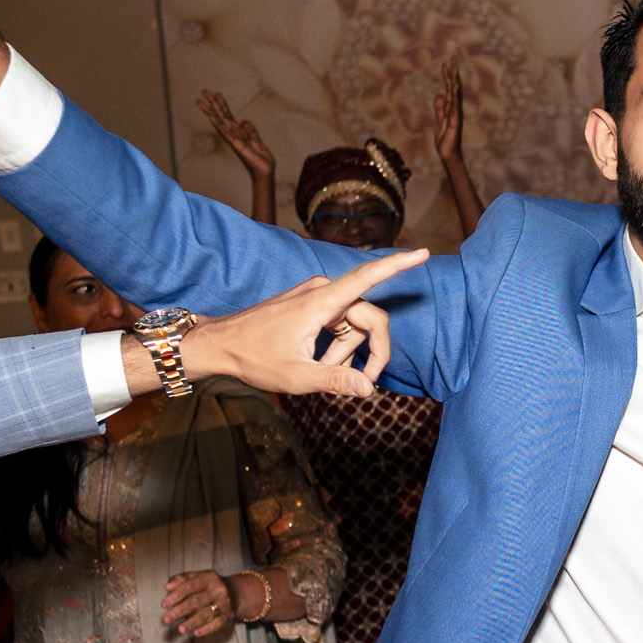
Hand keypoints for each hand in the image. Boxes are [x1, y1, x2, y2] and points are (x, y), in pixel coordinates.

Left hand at [162, 571, 240, 639]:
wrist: (235, 593)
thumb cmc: (208, 586)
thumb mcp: (196, 577)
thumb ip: (181, 580)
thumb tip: (167, 586)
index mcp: (208, 578)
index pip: (190, 586)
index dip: (176, 596)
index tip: (164, 604)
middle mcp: (218, 590)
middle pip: (197, 601)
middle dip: (180, 611)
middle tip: (166, 619)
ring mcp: (225, 603)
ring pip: (207, 614)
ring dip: (193, 622)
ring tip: (180, 629)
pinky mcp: (229, 616)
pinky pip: (218, 623)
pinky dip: (207, 629)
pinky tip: (196, 633)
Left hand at [176, 251, 428, 397]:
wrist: (219, 345)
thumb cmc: (252, 357)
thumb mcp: (296, 376)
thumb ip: (336, 381)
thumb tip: (369, 389)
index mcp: (320, 302)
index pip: (367, 278)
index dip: (397, 266)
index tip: (423, 253)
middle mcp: (321, 291)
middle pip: (370, 317)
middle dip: (373, 350)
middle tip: (365, 383)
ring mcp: (315, 296)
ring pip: (355, 323)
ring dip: (349, 351)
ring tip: (325, 372)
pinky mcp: (310, 304)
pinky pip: (340, 322)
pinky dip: (338, 345)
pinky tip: (321, 363)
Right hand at [198, 90, 273, 179]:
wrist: (265, 172)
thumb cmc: (261, 160)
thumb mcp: (257, 141)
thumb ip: (250, 131)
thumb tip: (243, 121)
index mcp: (239, 132)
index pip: (228, 115)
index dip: (223, 104)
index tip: (216, 93)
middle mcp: (233, 134)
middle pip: (221, 115)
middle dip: (212, 103)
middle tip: (203, 90)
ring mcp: (233, 139)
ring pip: (219, 121)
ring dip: (209, 111)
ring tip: (200, 101)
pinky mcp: (236, 144)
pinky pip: (225, 132)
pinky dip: (218, 124)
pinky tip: (211, 117)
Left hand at [432, 58, 465, 162]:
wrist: (448, 154)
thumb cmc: (445, 138)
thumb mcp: (439, 120)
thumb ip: (439, 108)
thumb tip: (439, 94)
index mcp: (451, 107)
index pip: (449, 88)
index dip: (447, 75)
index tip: (445, 62)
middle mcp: (455, 108)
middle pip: (455, 87)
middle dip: (454, 72)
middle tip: (453, 56)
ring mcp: (456, 114)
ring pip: (456, 94)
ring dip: (455, 81)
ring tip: (454, 68)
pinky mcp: (454, 122)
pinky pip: (454, 107)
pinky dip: (454, 97)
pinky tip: (453, 87)